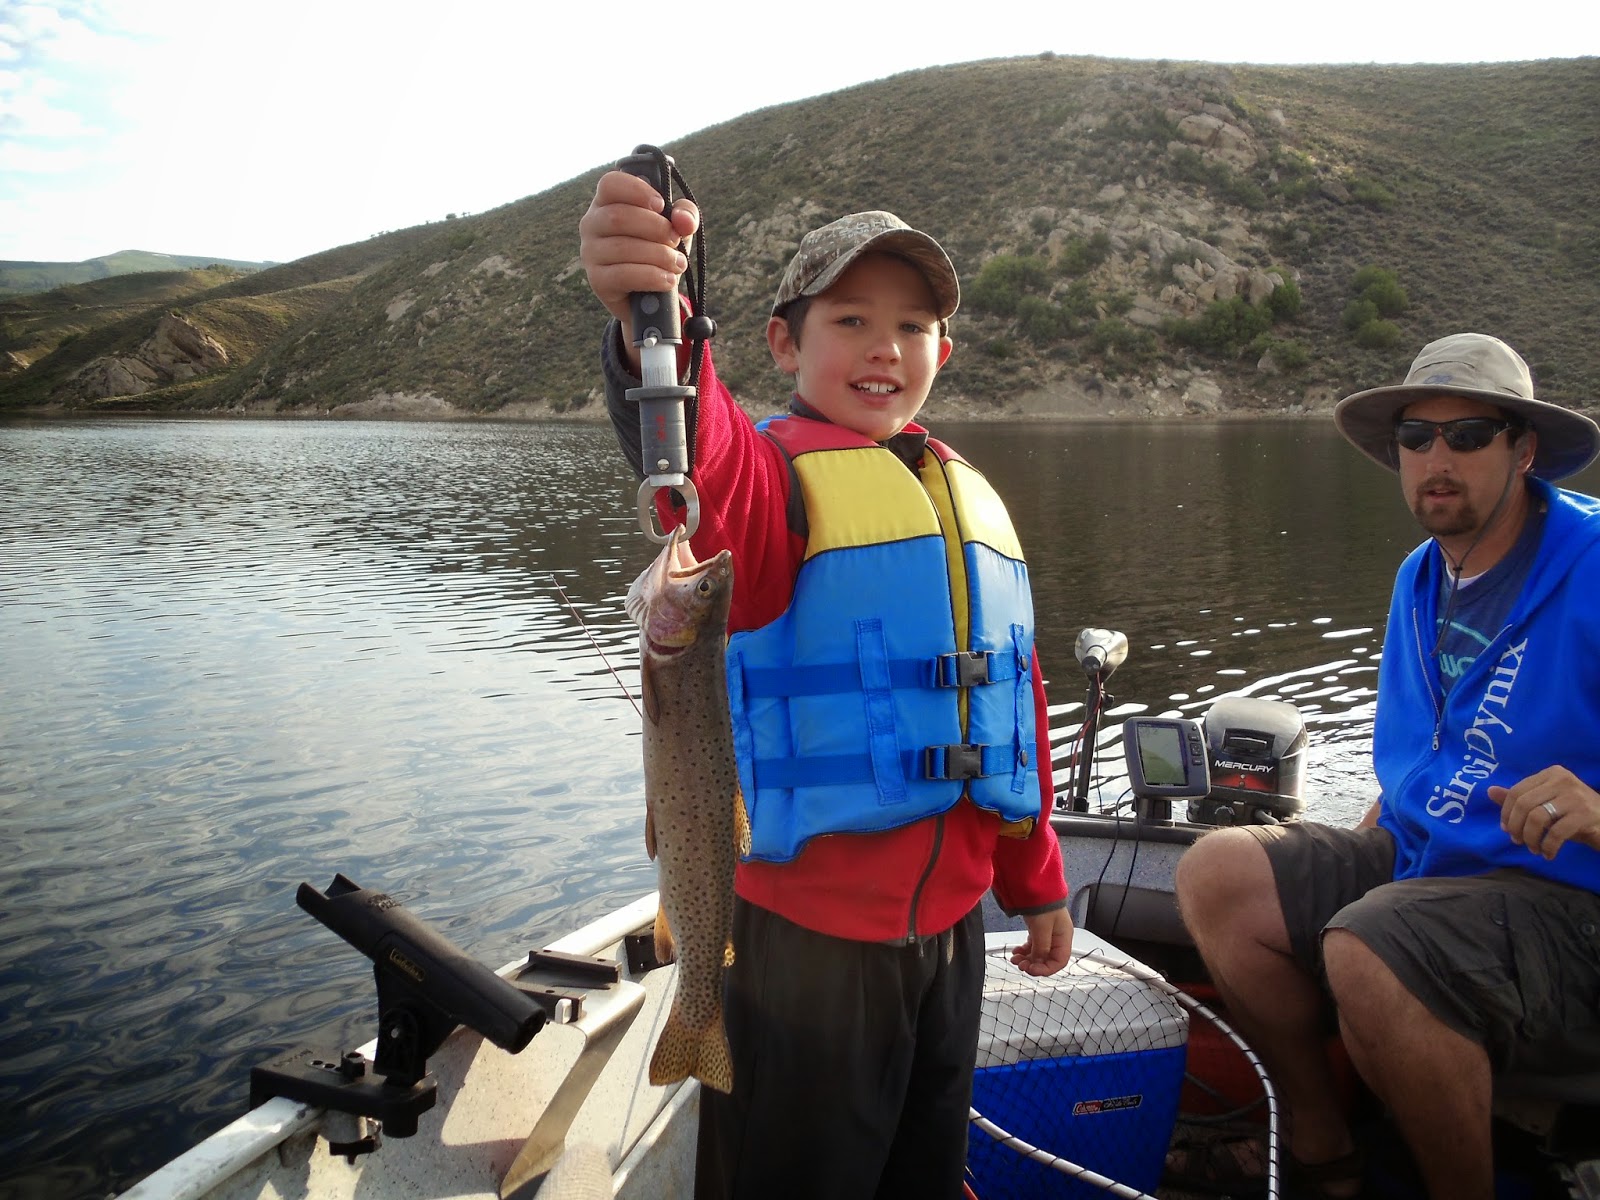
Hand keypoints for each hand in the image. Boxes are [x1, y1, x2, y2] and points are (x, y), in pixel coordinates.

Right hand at [578, 170, 699, 326]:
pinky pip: (623, 275)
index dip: (637, 190)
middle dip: (657, 228)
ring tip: (678, 263)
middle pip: (619, 216)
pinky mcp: (597, 281)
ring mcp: (590, 253)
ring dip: (659, 255)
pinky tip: (668, 280)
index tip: (662, 205)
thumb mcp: (676, 228)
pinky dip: (652, 277)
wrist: (650, 296)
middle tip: (676, 241)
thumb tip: (683, 219)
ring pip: (623, 247)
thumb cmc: (658, 249)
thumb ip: (685, 215)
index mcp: (607, 202)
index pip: (610, 183)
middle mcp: (592, 224)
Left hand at [1010, 907, 1073, 976]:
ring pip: (1039, 953)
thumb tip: (1038, 961)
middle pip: (1048, 959)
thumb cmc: (1043, 902)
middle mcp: (1058, 937)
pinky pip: (1033, 946)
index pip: (1059, 962)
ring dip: (1027, 958)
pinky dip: (1025, 950)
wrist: (1034, 886)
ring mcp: (1048, 933)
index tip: (1031, 969)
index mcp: (1064, 937)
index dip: (1045, 969)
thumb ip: (1041, 947)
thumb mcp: (1042, 928)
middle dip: (1033, 964)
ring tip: (1015, 958)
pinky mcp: (1039, 930)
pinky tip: (1016, 951)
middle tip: (1020, 964)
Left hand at [1491, 766, 1599, 858]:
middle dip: (1516, 827)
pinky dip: (1548, 846)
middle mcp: (1562, 780)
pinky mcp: (1585, 814)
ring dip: (1531, 838)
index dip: (1506, 813)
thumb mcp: (1546, 804)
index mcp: (1550, 774)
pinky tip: (1548, 854)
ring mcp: (1575, 796)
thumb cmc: (1574, 815)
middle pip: (1524, 804)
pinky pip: (1556, 832)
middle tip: (1518, 841)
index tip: (1506, 829)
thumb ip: (1519, 798)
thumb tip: (1490, 791)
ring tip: (1533, 848)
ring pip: (1537, 817)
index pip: (1517, 791)